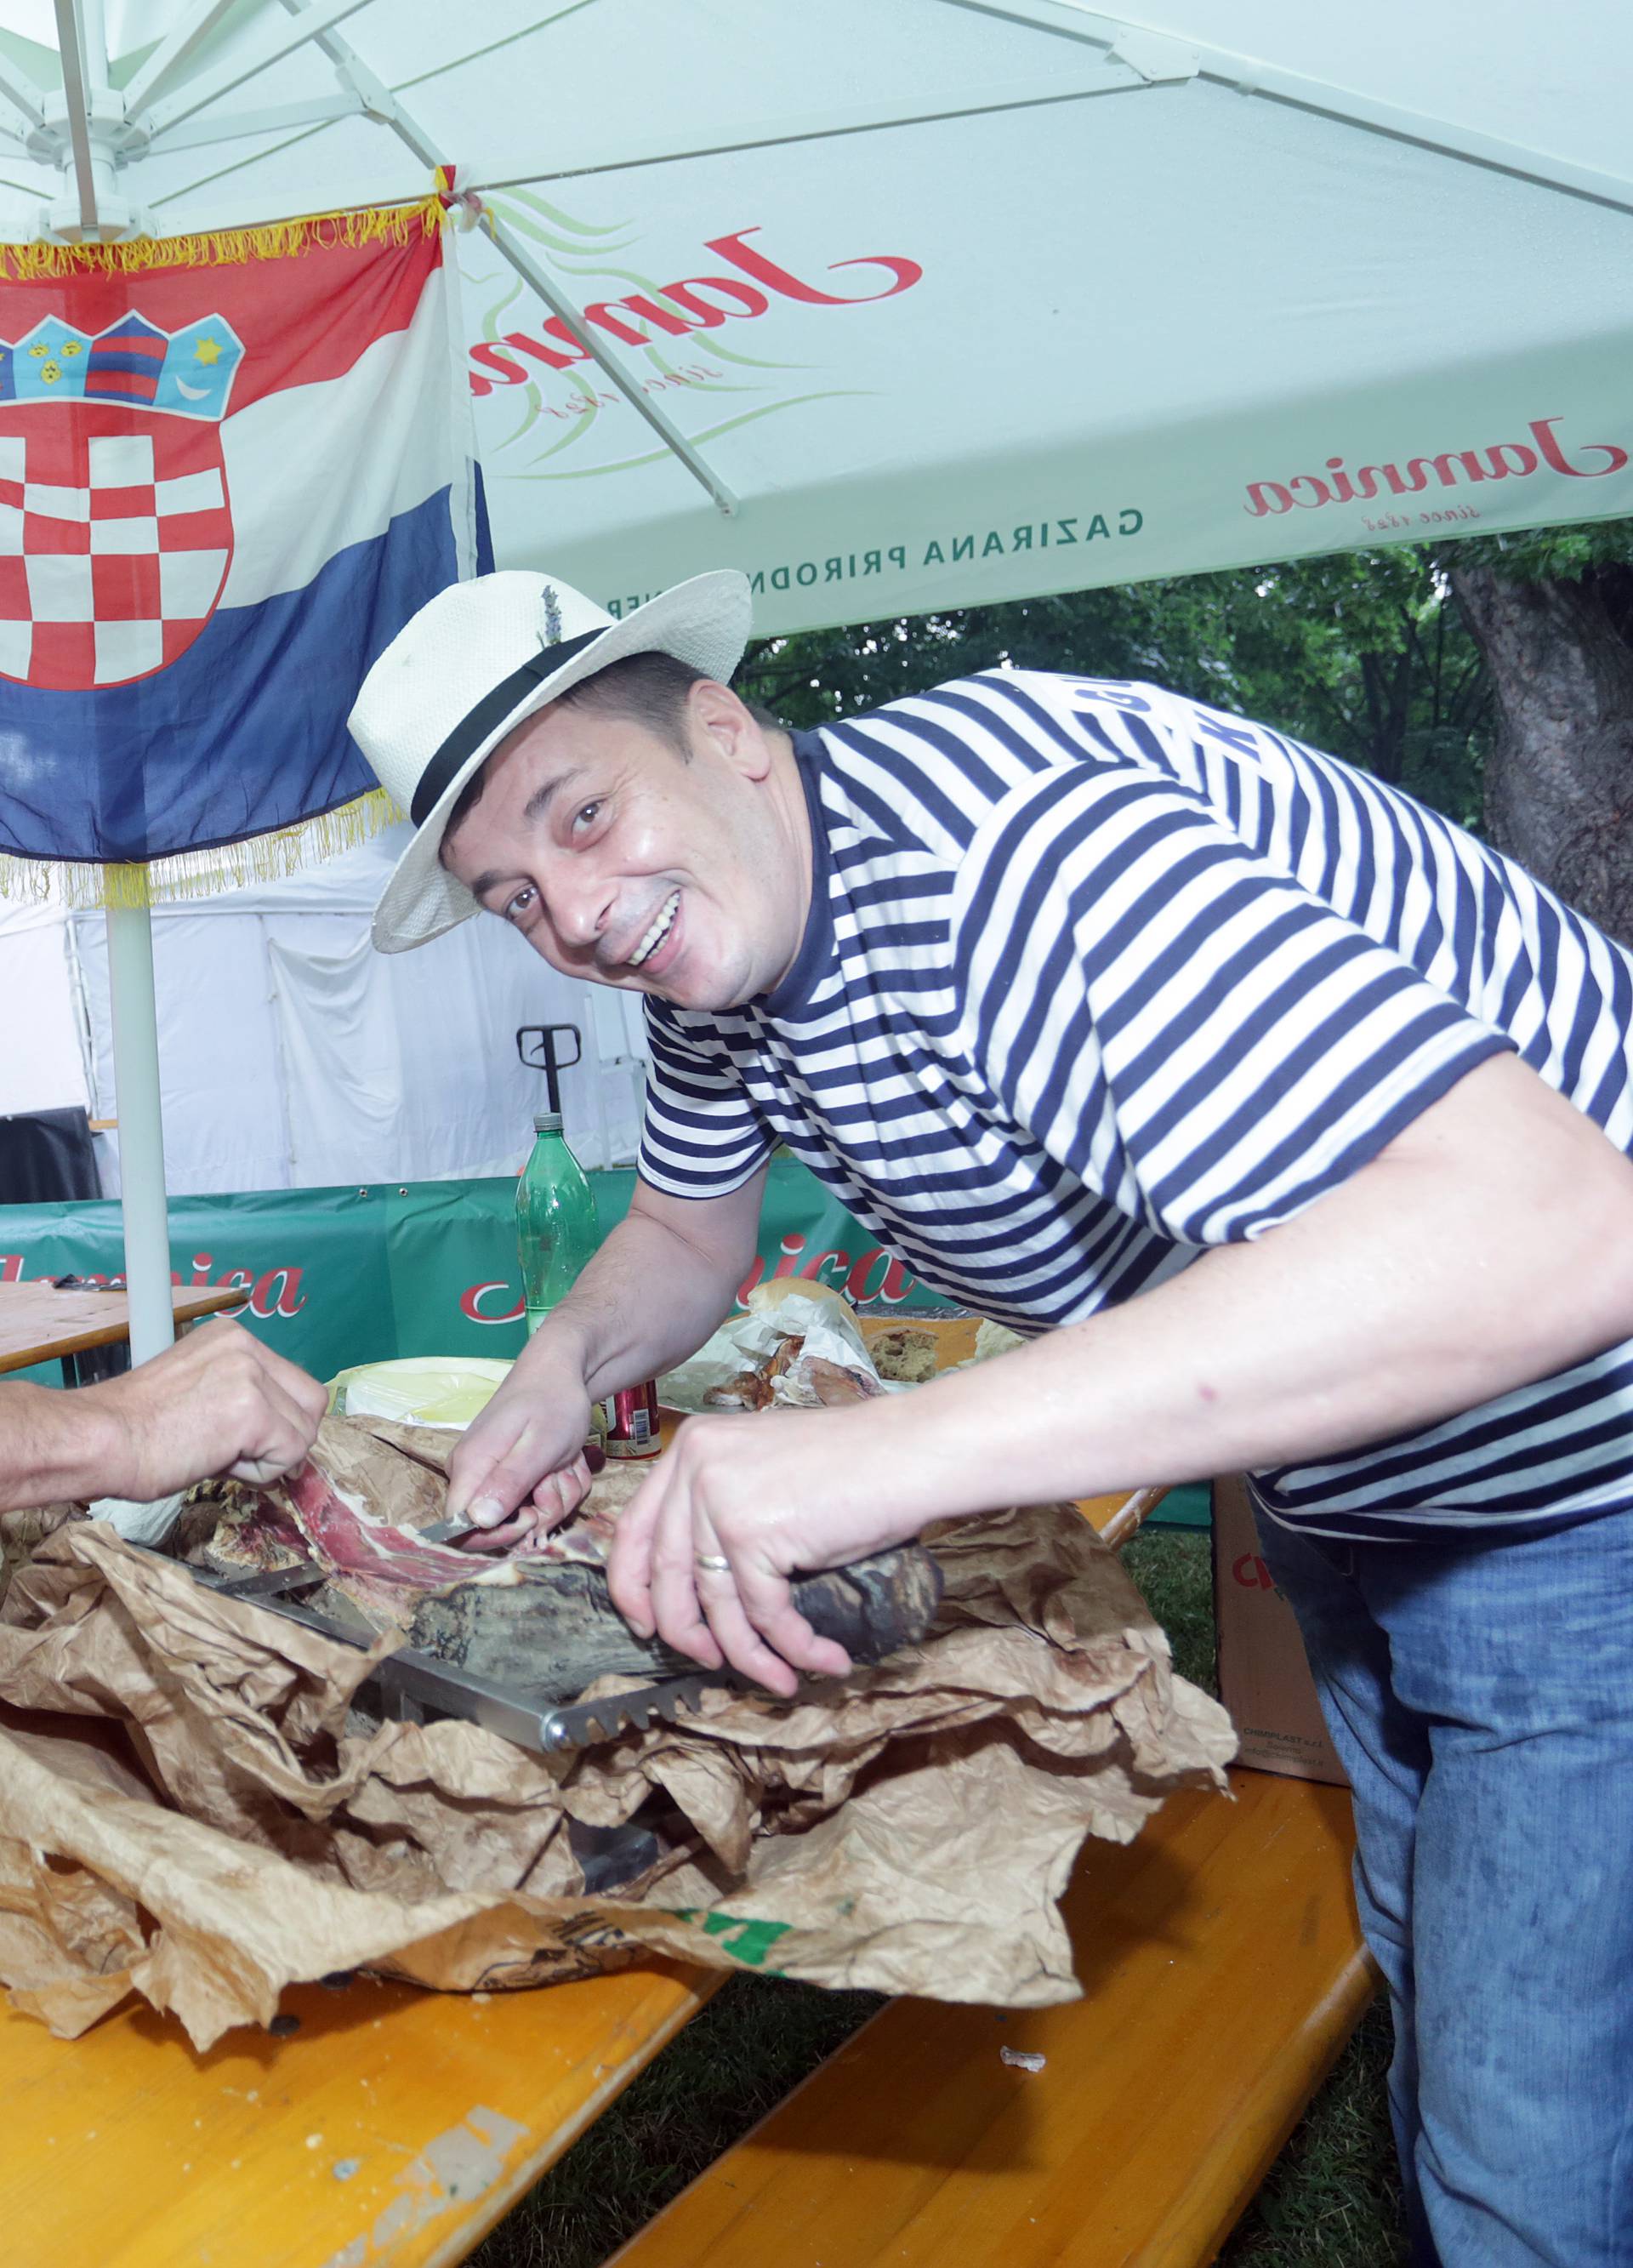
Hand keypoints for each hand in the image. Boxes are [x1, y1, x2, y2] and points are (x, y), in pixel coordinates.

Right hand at [95, 1319, 328, 1497]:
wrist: (101, 1440)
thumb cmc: (136, 1428)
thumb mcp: (199, 1392)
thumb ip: (243, 1400)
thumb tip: (284, 1439)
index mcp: (233, 1337)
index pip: (293, 1383)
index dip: (278, 1422)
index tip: (242, 1440)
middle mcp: (247, 1345)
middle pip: (312, 1404)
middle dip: (285, 1439)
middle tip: (236, 1454)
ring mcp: (252, 1375)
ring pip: (304, 1432)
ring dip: (268, 1459)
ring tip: (217, 1454)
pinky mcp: (253, 1410)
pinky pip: (290, 1455)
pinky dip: (259, 1474)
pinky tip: (217, 1461)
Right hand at [445, 1354, 598, 1550]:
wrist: (558, 1371)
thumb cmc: (552, 1402)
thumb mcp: (540, 1446)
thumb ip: (509, 1482)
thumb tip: (478, 1521)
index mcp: (470, 1467)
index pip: (460, 1528)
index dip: (497, 1536)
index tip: (533, 1517)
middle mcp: (469, 1474)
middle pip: (496, 1525)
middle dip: (540, 1512)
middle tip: (560, 1479)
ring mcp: (486, 1473)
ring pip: (520, 1513)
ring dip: (556, 1497)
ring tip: (566, 1465)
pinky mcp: (503, 1472)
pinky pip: (530, 1499)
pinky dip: (556, 1487)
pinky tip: (564, 1464)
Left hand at [606, 1402, 930, 1696]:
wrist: (912, 1451)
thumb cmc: (857, 1464)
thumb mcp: (766, 1472)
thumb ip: (724, 1508)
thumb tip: (699, 1583)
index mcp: (692, 1448)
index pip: (633, 1528)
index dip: (631, 1588)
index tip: (647, 1627)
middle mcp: (696, 1468)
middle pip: (665, 1576)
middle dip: (686, 1634)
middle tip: (713, 1664)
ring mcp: (720, 1499)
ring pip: (717, 1606)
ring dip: (751, 1656)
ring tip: (782, 1679)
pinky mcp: (754, 1534)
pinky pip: (765, 1615)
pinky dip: (794, 1648)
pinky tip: (822, 1659)